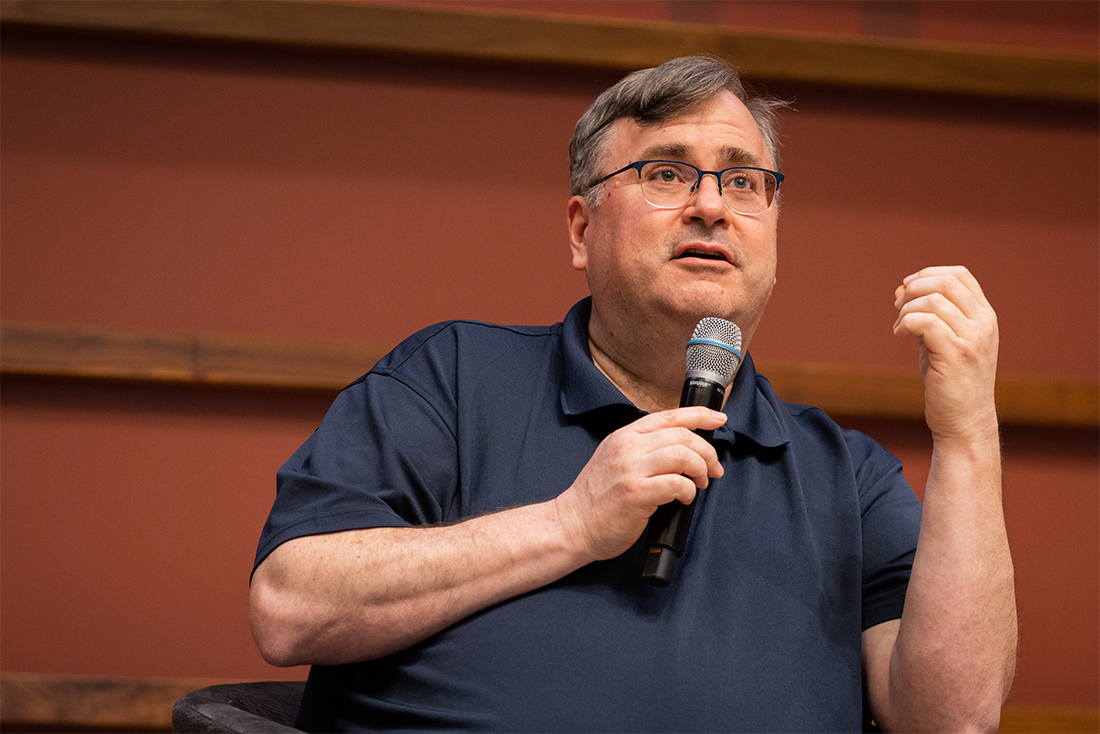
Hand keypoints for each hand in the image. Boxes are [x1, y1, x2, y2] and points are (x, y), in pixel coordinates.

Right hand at [553, 407, 726, 561]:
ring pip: (683, 455)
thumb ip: (642, 448)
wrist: (572, 524)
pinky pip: (677, 484)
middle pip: (682, 435)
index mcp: (624, 436)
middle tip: (713, 468)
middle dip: (707, 451)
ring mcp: (631, 470)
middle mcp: (627, 448)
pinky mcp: (637, 494)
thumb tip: (683, 447)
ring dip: (700, 470)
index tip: (718, 420)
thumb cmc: (596, 498)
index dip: (700, 415)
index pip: (669, 415)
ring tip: (700, 483)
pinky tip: (684, 498)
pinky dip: (689, 491)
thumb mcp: (614, 458)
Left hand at [893, 266, 998, 442]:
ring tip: (899, 327)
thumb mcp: (944, 340)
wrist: (964, 421)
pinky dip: (906, 323)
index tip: (907, 286)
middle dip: (914, 288)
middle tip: (897, 305)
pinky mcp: (956, 354)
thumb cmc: (950, 381)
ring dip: (907, 308)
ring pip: (933, 300)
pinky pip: (926, 322)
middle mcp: (983, 323)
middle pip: (946, 282)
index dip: (929, 273)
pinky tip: (899, 335)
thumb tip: (903, 289)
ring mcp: (972, 338)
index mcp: (984, 316)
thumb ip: (931, 315)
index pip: (960, 275)